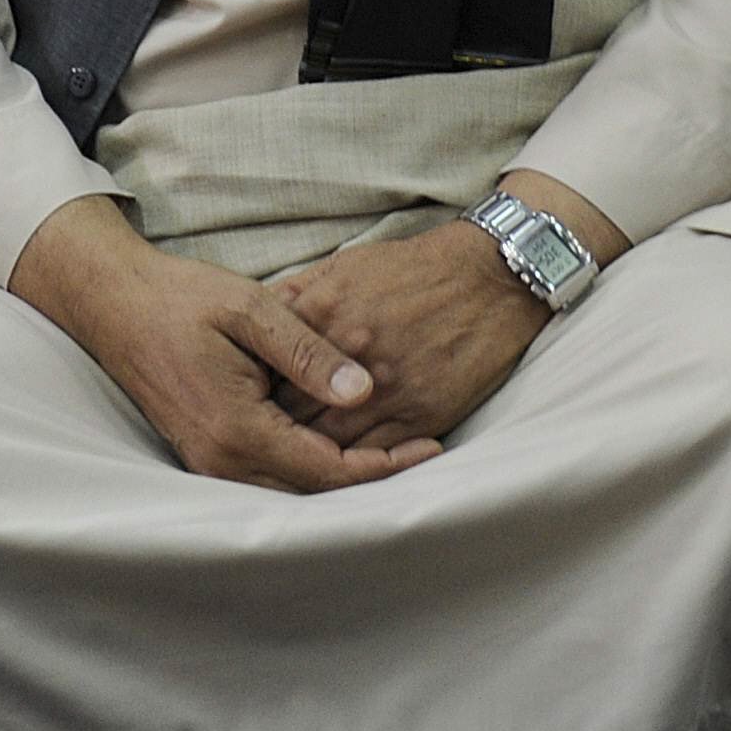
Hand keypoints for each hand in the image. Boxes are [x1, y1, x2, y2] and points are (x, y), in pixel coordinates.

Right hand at [9, 196, 437, 491]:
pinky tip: (342, 439)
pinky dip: (310, 465)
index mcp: (236, 429)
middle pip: (312, 492)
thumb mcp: (254, 310)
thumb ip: (310, 353)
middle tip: (425, 451)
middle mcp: (220, 460)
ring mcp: (208, 462)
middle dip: (372, 476)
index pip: (326, 469)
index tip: (430, 448)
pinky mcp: (205, 453)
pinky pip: (268, 475)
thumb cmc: (182, 298)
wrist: (114, 303)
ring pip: (290, 489)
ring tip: (395, 449)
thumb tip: (365, 391)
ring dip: (342, 474)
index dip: (383, 466)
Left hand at [273, 219, 551, 451]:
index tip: (243, 402)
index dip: (250, 392)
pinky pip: (374, 456)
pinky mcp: (420, 413)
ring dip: (308, 454)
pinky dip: (352, 465)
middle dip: (272, 428)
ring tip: (292, 460)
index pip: (265, 370)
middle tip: (259, 441)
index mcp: (322, 315)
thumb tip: (257, 316)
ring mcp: (386, 390)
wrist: (487, 277)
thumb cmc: (413, 269)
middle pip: (289, 413)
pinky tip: (337, 466)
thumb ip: (298, 294)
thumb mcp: (345, 265)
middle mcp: (349, 356)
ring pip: (328, 443)